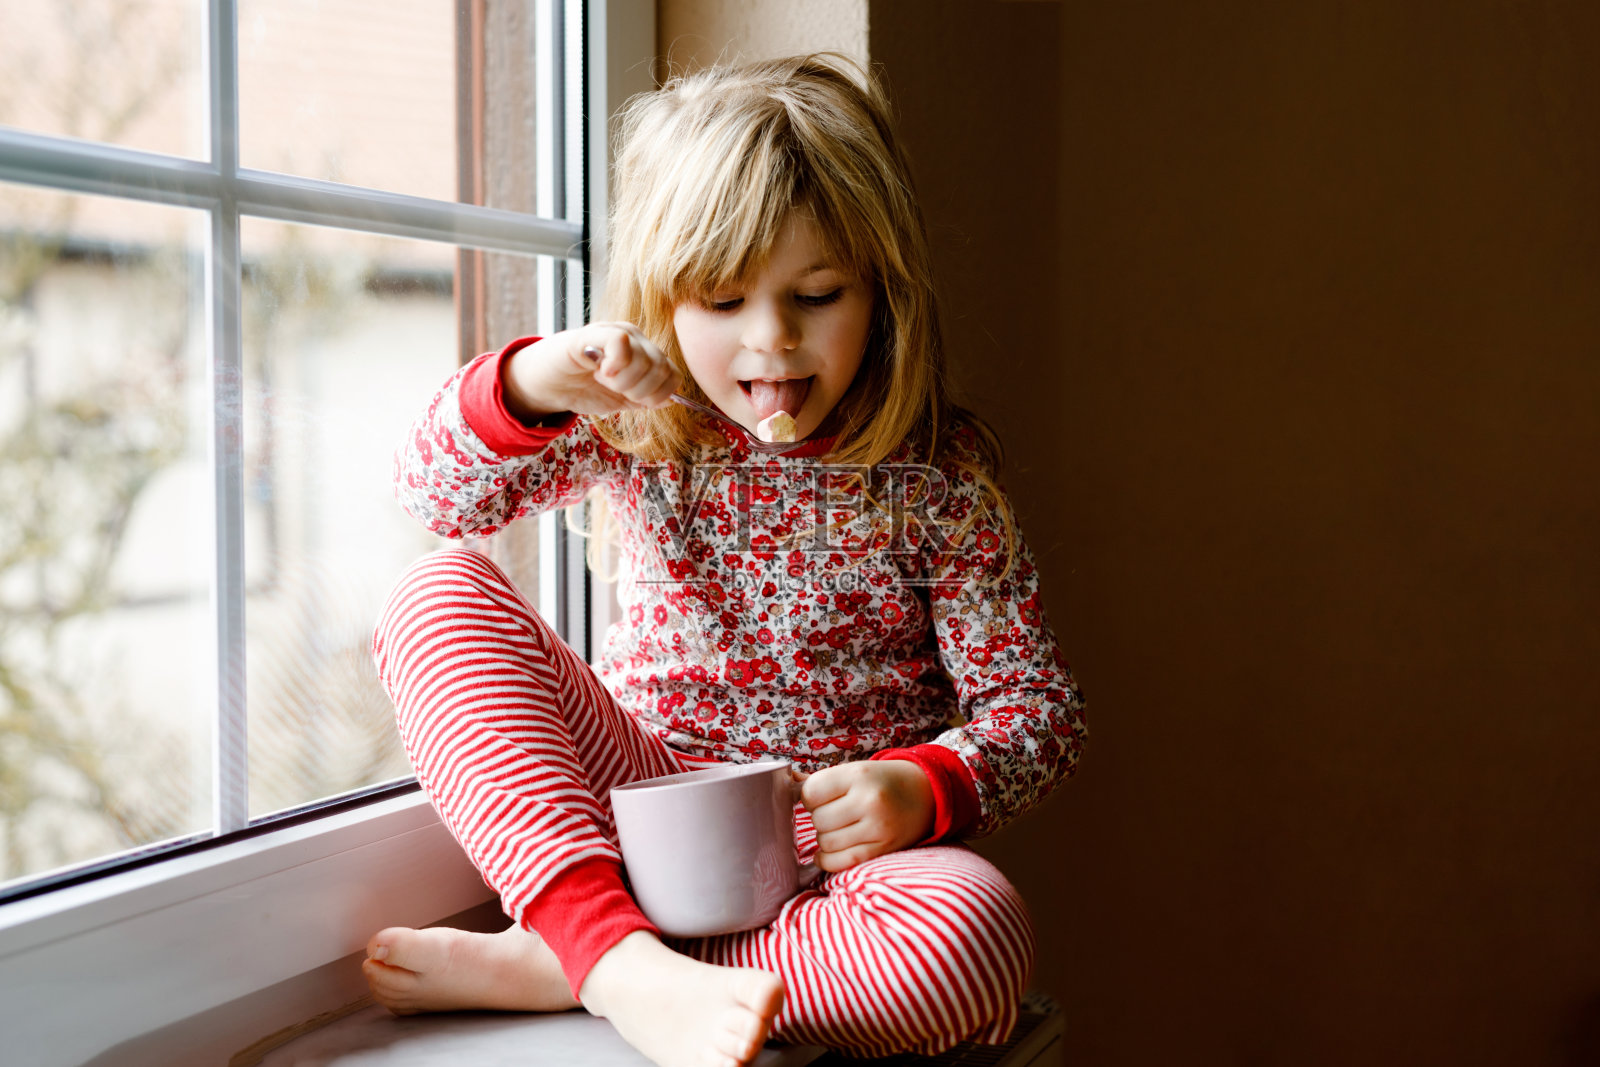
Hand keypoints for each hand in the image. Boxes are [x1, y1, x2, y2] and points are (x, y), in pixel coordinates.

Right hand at [502, 323, 680, 420]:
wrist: (547, 385)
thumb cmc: (582, 388)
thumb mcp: (621, 398)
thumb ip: (646, 398)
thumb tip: (669, 400)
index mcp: (644, 354)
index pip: (673, 375)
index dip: (657, 395)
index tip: (633, 400)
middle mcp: (635, 339)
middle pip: (662, 369)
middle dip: (639, 391)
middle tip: (614, 389)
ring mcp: (615, 333)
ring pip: (644, 359)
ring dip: (623, 382)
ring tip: (602, 379)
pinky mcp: (593, 333)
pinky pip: (621, 342)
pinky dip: (614, 365)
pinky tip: (600, 371)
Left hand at [795, 760, 934, 872]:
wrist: (928, 793)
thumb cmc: (883, 781)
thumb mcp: (854, 772)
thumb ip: (819, 781)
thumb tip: (784, 782)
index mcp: (859, 775)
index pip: (811, 792)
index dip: (808, 799)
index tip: (817, 799)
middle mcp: (869, 801)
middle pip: (818, 820)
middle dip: (818, 819)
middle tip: (831, 814)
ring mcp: (878, 828)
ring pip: (827, 842)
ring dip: (824, 840)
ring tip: (837, 829)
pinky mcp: (883, 850)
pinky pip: (841, 862)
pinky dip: (827, 860)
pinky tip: (828, 853)